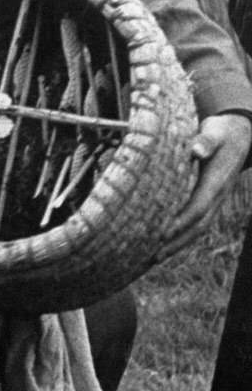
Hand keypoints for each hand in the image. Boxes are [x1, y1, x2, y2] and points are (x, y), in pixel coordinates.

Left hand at [161, 112, 251, 257]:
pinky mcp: (209, 201)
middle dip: (176, 241)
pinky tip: (163, 244)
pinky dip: (180, 236)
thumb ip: (205, 142)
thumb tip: (196, 150)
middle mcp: (217, 196)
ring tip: (153, 257)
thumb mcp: (214, 133)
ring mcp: (214, 201)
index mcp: (216, 182)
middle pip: (197, 226)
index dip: (180, 222)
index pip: (197, 207)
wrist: (238, 135)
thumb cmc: (221, 133)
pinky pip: (195, 223)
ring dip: (177, 244)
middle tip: (152, 255)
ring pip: (197, 229)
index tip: (161, 233)